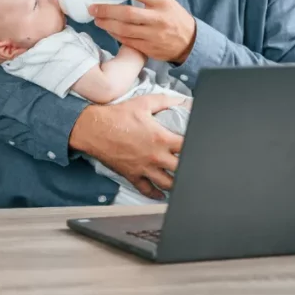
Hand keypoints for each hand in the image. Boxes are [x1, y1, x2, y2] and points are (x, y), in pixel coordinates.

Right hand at [68, 93, 186, 198]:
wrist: (93, 129)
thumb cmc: (117, 116)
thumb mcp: (143, 103)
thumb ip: (165, 101)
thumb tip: (182, 99)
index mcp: (161, 138)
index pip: (187, 147)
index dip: (196, 148)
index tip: (200, 148)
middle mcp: (155, 156)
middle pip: (181, 169)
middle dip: (189, 168)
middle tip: (194, 167)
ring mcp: (144, 168)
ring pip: (167, 184)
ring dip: (176, 184)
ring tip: (183, 182)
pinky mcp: (132, 175)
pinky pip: (147, 190)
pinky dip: (156, 194)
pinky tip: (162, 195)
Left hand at [90, 0, 196, 63]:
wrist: (190, 42)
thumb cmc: (175, 18)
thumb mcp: (167, 2)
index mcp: (163, 2)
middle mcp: (158, 18)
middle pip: (128, 13)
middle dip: (107, 10)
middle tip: (92, 7)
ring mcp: (153, 35)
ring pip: (125, 30)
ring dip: (107, 24)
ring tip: (96, 18)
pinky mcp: (149, 48)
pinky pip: (127, 41)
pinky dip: (115, 34)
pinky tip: (108, 29)